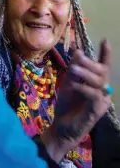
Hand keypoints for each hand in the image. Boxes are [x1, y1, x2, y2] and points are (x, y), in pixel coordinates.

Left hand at [41, 39, 111, 162]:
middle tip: (77, 57)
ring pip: (100, 81)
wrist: (62, 127)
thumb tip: (78, 52)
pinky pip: (95, 95)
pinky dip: (84, 88)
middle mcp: (102, 90)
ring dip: (86, 73)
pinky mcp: (98, 110)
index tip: (105, 40)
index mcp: (95, 82)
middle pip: (102, 71)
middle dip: (90, 62)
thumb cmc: (66, 105)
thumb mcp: (68, 83)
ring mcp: (102, 100)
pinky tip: (74, 86)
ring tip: (74, 69)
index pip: (103, 66)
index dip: (105, 54)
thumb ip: (73, 69)